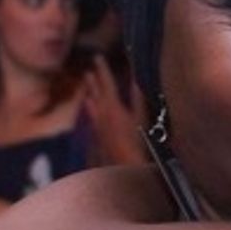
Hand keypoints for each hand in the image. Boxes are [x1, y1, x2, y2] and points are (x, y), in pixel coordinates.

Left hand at [82, 53, 146, 167]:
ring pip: (92, 108)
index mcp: (112, 106)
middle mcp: (102, 116)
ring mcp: (98, 129)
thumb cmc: (138, 145)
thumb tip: (136, 78)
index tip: (97, 57)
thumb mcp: (142, 119)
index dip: (102, 69)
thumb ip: (139, 98)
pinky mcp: (99, 140)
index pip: (106, 83)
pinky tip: (92, 117)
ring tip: (88, 91)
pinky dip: (92, 114)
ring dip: (91, 97)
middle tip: (89, 71)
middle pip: (96, 94)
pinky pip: (93, 122)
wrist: (124, 171)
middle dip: (94, 81)